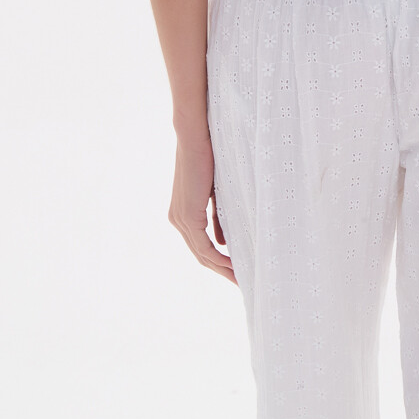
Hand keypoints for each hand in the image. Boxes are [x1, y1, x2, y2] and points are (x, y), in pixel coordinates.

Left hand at [168, 130, 237, 285]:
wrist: (195, 136)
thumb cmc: (207, 156)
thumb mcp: (215, 193)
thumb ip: (217, 217)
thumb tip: (223, 241)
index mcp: (183, 214)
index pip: (200, 246)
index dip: (218, 261)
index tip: (236, 269)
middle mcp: (178, 220)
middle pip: (201, 255)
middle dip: (221, 270)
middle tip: (241, 282)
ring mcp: (181, 219)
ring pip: (202, 254)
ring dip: (222, 268)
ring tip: (240, 279)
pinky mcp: (187, 216)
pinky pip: (203, 246)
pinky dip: (218, 258)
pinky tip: (233, 265)